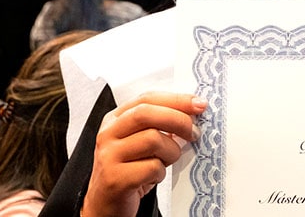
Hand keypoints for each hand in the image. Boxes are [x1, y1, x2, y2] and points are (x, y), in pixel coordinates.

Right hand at [82, 93, 206, 216]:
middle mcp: (108, 134)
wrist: (106, 205)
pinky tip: (153, 177)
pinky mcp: (115, 178)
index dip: (176, 99)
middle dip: (178, 119)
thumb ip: (159, 124)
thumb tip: (193, 110)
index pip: (147, 98)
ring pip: (153, 140)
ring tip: (167, 161)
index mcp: (115, 120)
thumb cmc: (129, 170)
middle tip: (194, 133)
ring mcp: (109, 156)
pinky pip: (152, 167)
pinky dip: (161, 173)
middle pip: (147, 113)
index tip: (199, 104)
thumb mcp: (140, 142)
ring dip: (171, 151)